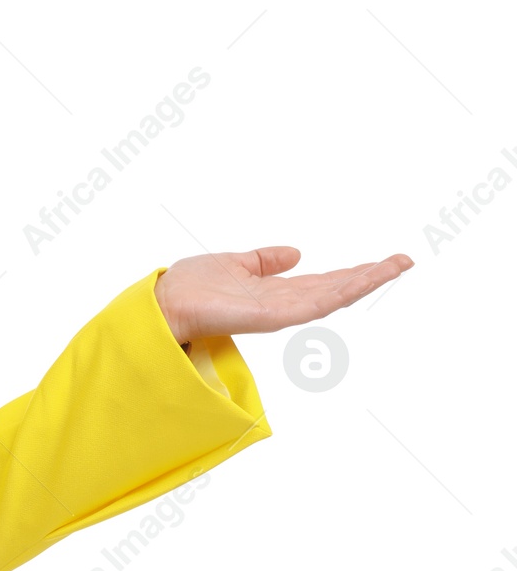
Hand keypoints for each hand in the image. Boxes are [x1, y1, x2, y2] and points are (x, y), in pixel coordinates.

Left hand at [153, 246, 413, 342]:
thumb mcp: (235, 263)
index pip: (322, 282)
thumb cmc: (192, 286)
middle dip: (369, 276)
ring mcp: (280, 312)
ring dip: (364, 281)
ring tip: (396, 266)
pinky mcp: (272, 317)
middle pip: (335, 289)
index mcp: (275, 291)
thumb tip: (295, 252)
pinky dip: (338, 292)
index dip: (352, 273)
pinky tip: (361, 280)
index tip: (383, 261)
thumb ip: (264, 260)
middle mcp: (283, 303)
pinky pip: (311, 304)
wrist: (166, 302)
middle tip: (404, 261)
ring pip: (332, 296)